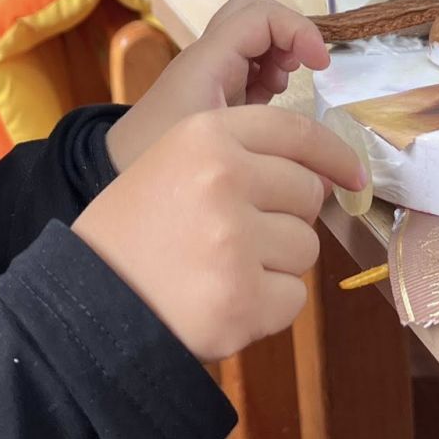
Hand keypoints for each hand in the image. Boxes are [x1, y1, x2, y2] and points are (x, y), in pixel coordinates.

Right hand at [72, 105, 365, 361]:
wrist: (85, 304)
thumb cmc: (132, 232)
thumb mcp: (172, 163)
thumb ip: (240, 157)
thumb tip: (326, 176)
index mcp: (204, 134)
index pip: (296, 131)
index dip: (332, 154)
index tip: (353, 175)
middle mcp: (224, 177)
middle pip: (308, 193)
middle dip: (287, 218)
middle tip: (237, 238)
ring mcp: (235, 240)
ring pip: (305, 248)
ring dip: (275, 264)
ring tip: (220, 270)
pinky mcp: (244, 299)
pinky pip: (293, 298)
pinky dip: (267, 307)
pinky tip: (223, 301)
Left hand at [105, 0, 329, 171]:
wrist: (110, 170)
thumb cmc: (155, 158)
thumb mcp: (218, 146)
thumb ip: (269, 144)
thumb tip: (323, 163)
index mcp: (207, 61)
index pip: (260, 16)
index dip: (297, 30)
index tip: (320, 66)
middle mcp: (208, 57)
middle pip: (256, 13)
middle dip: (288, 31)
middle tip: (304, 66)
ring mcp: (211, 71)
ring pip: (255, 37)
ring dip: (280, 54)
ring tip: (284, 91)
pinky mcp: (214, 91)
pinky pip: (250, 64)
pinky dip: (270, 75)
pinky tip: (270, 105)